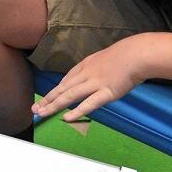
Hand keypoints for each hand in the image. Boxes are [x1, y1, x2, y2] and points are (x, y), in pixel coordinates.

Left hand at [31, 35, 150, 121]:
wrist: (136, 54)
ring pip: (70, 95)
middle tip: (35, 109)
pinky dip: (77, 111)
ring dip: (54, 105)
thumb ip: (96, 68)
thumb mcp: (104, 59)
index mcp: (85, 66)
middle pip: (63, 88)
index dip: (54, 91)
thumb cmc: (125, 56)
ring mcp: (95, 83)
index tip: (45, 99)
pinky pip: (89, 103)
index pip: (65, 80)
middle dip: (48, 99)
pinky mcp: (107, 92)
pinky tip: (66, 117)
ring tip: (43, 113)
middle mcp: (86, 74)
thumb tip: (92, 77)